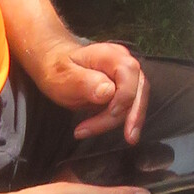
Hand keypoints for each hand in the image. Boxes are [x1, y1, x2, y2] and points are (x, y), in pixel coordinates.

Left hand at [30, 35, 149, 141]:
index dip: (126, 94)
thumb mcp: (63, 76)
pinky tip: (97, 128)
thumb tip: (109, 92)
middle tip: (129, 138)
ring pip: (136, 99)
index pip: (129, 71)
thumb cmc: (58, 70)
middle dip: (134, 114)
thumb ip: (85, 82)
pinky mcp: (123, 88)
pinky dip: (118, 121)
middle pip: (139, 87)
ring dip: (123, 121)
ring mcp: (125, 75)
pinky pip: (129, 105)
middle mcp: (122, 61)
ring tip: (90, 132)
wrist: (55, 66)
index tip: (112, 112)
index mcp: (108, 54)